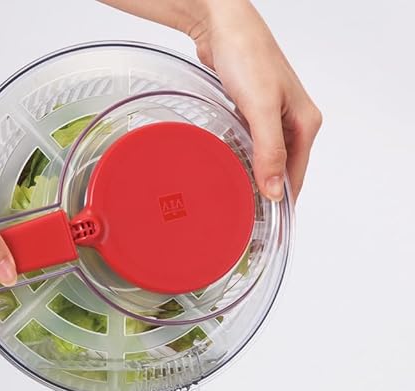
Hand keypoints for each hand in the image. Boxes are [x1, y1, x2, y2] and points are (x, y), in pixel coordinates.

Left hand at [189, 0, 321, 200]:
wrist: (223, 26)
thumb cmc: (247, 56)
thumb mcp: (261, 109)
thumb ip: (270, 151)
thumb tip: (276, 189)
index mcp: (305, 123)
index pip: (297, 176)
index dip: (282, 202)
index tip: (266, 225)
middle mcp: (292, 122)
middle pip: (282, 170)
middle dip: (265, 192)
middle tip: (245, 217)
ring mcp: (272, 118)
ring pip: (265, 159)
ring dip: (251, 175)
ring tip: (234, 197)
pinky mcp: (252, 113)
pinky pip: (249, 145)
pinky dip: (239, 157)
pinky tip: (226, 167)